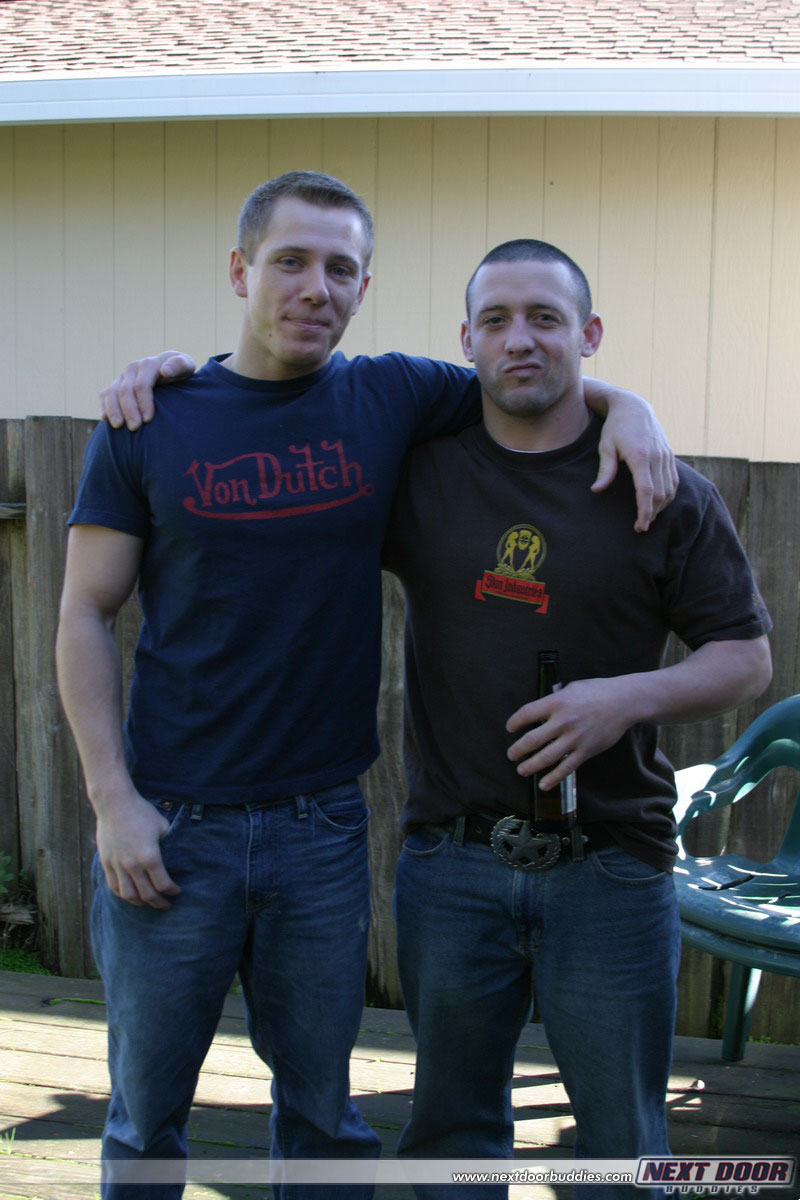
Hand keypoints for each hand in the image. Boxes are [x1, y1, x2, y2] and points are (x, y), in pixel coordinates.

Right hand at [95, 792, 181, 909]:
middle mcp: (132, 865)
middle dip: (159, 902)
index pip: (163, 884)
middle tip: (166, 905)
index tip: (177, 891)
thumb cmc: (141, 812)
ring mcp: (117, 865)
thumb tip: (178, 853)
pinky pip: (114, 887)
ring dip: (140, 903)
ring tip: (148, 903)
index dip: (172, 891)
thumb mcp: (163, 825)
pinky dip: (123, 895)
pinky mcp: (106, 863)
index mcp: (149, 856)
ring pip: (129, 895)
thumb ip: (170, 843)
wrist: (114, 803)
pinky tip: (131, 895)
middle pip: (147, 894)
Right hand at [99, 351, 195, 430]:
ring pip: (111, 393)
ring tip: (118, 426)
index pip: (142, 385)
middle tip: (134, 428)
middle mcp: (132, 369)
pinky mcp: (115, 386)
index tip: (148, 419)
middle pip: (125, 391)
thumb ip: (179, 365)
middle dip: (129, 410)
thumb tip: (165, 371)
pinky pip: (104, 395)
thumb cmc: (180, 373)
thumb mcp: (186, 366)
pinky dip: (104, 407)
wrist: (169, 372)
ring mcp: (122, 377)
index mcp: (148, 364)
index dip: (144, 402)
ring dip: (113, 410)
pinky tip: (106, 419)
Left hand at [506, 678, 632, 789]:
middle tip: (511, 755)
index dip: (514, 723)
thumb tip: (539, 711)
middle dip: (517, 750)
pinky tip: (543, 784)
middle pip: (532, 740)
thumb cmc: (596, 692)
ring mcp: (574, 738)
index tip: (510, 728)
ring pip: (546, 757)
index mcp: (556, 702)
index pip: (526, 714)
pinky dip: (553, 778)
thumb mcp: (571, 689)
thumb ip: (554, 700)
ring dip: (530, 766)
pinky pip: (566, 767)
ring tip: (521, 770)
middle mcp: (563, 721)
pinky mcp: (586, 750)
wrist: (623, 702)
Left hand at [592, 392, 678, 531]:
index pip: (646, 490)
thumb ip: (605, 470)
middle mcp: (657, 456)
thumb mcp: (605, 446)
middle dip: (652, 513)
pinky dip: (668, 495)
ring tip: (648, 517)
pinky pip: (674, 480)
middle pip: (660, 493)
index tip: (640, 525)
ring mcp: (666, 455)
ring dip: (661, 506)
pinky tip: (658, 504)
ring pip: (670, 489)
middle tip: (640, 527)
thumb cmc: (615, 427)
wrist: (633, 406)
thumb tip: (596, 490)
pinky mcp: (669, 455)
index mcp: (640, 456)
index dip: (644, 510)